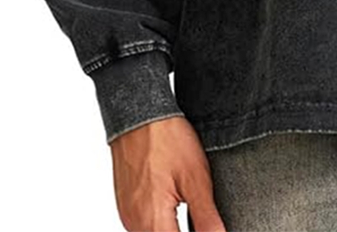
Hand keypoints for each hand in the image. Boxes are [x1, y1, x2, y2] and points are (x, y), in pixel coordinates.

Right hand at [110, 116, 225, 231]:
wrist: (139, 115)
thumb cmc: (167, 139)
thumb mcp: (196, 178)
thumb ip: (206, 217)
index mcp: (153, 222)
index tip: (210, 228)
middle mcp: (135, 224)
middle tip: (204, 221)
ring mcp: (128, 215)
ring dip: (172, 230)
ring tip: (194, 216)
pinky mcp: (126, 206)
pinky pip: (144, 227)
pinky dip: (162, 225)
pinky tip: (177, 211)